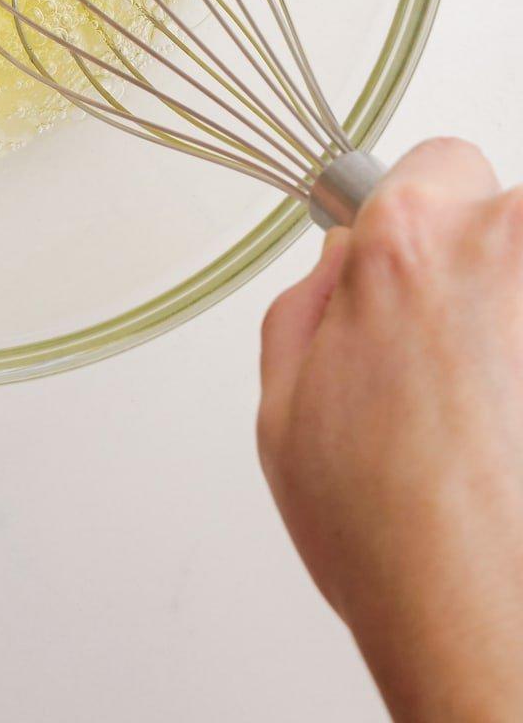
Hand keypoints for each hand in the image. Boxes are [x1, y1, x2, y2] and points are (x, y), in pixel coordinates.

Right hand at [259, 139, 522, 722]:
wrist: (482, 618)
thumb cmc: (392, 531)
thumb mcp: (284, 407)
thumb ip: (309, 305)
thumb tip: (341, 266)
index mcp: (406, 239)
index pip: (433, 165)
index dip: (420, 224)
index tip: (425, 265)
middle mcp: (502, 242)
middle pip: (502, 211)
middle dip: (480, 268)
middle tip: (462, 360)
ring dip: (513, 319)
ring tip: (498, 412)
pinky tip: (513, 429)